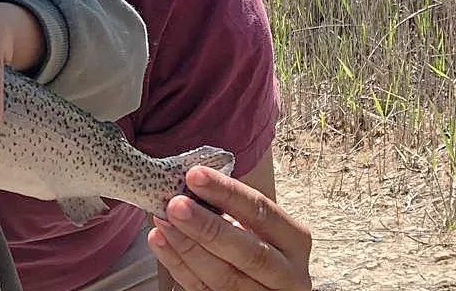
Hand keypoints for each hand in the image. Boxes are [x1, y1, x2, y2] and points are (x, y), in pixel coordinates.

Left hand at [148, 166, 312, 290]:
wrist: (268, 282)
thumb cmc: (260, 243)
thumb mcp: (260, 225)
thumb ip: (233, 208)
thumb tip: (190, 183)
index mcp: (295, 241)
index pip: (262, 213)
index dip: (228, 193)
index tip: (195, 176)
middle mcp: (287, 274)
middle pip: (248, 253)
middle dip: (208, 227)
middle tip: (176, 205)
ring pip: (224, 278)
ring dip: (187, 247)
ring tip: (162, 220)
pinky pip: (203, 290)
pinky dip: (178, 265)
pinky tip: (160, 241)